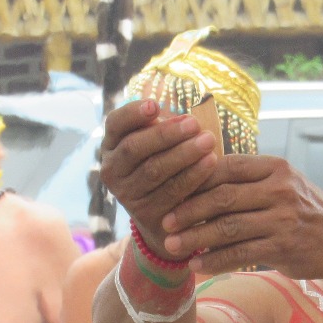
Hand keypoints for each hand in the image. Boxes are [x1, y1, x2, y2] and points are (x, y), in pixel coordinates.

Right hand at [100, 99, 218, 259]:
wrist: (163, 216)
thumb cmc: (163, 165)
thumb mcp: (156, 146)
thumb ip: (162, 129)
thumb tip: (186, 115)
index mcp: (111, 145)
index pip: (115, 124)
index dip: (133, 113)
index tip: (155, 105)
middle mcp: (112, 169)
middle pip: (134, 148)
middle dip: (166, 134)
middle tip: (194, 123)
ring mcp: (126, 193)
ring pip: (154, 170)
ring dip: (183, 154)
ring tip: (208, 141)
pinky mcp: (145, 213)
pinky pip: (170, 192)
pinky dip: (192, 176)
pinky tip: (210, 163)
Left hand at [158, 154, 322, 278]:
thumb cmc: (304, 210)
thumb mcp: (282, 183)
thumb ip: (247, 179)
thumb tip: (196, 178)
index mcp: (274, 168)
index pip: (225, 167)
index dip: (194, 178)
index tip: (171, 189)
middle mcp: (279, 190)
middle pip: (222, 197)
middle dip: (188, 210)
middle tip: (164, 221)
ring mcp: (282, 219)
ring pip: (228, 227)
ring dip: (195, 238)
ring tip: (172, 245)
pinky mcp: (283, 247)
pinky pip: (240, 254)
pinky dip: (215, 260)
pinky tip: (197, 264)